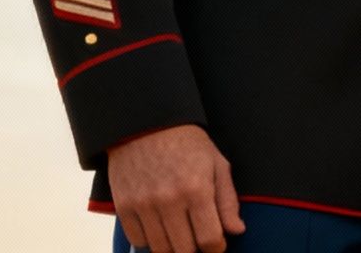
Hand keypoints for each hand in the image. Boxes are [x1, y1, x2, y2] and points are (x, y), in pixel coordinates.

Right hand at [107, 124, 246, 252]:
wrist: (144, 121)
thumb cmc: (186, 142)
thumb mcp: (216, 163)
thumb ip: (228, 200)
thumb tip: (237, 231)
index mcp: (197, 189)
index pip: (210, 240)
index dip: (216, 248)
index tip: (215, 243)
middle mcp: (169, 199)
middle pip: (185, 250)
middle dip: (194, 248)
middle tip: (195, 236)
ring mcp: (144, 203)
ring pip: (160, 249)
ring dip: (171, 246)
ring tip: (177, 233)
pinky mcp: (124, 204)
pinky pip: (137, 240)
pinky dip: (148, 239)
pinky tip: (156, 225)